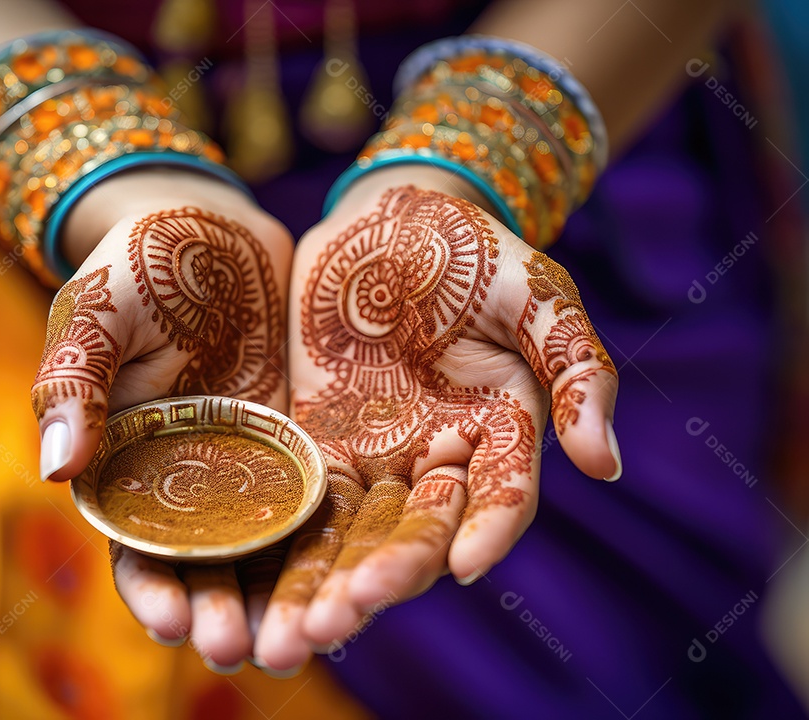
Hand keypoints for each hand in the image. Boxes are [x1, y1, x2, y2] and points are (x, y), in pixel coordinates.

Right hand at [32, 168, 292, 671]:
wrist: (212, 229)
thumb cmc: (137, 267)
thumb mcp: (95, 314)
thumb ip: (74, 384)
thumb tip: (54, 469)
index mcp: (127, 466)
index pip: (135, 546)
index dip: (152, 587)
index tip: (174, 620)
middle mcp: (190, 482)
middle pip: (208, 565)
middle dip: (223, 610)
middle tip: (244, 649)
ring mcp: (250, 467)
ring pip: (271, 547)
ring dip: (284, 593)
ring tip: (308, 635)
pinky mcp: (302, 443)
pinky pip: (323, 497)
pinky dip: (337, 537)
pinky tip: (359, 570)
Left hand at [253, 166, 620, 671]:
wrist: (389, 219)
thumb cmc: (472, 248)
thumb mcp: (536, 291)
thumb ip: (577, 368)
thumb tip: (606, 466)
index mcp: (501, 432)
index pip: (500, 496)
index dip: (487, 530)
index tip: (466, 567)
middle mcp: (440, 459)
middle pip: (417, 531)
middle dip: (385, 575)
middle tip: (347, 615)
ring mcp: (377, 455)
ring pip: (354, 534)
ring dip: (325, 584)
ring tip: (294, 633)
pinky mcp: (317, 442)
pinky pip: (302, 500)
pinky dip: (283, 545)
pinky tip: (253, 588)